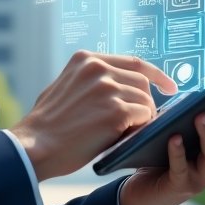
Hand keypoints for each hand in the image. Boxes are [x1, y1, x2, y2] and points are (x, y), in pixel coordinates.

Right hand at [9, 51, 176, 181]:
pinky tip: (126, 136)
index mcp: (85, 59)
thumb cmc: (48, 125)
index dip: (156, 74)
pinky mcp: (115, 110)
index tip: (169, 86)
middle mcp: (98, 68)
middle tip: (140, 121)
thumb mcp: (64, 86)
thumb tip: (120, 86)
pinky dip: (140, 128)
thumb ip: (89, 80)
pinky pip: (144, 117)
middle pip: (142, 82)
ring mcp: (107, 87)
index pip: (133, 62)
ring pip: (145, 100)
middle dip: (145, 102)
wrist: (35, 146)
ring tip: (127, 131)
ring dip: (142, 118)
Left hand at [118, 76, 204, 204]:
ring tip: (200, 115)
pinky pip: (181, 167)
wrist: (146, 192)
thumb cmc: (164, 153)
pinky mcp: (182, 185)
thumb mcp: (179, 128)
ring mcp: (203, 174)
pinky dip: (178, 152)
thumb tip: (194, 80)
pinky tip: (174, 138)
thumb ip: (188, 111)